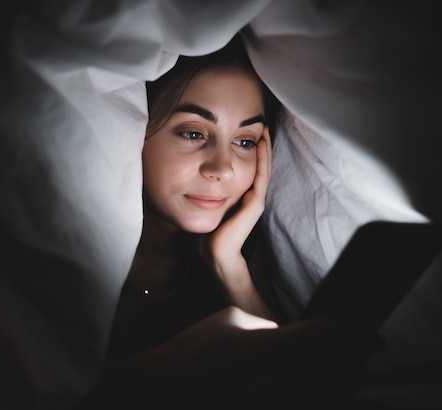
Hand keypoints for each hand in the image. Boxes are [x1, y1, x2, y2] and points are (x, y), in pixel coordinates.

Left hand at [200, 127, 271, 278]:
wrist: (213, 254)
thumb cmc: (204, 233)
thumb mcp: (198, 204)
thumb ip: (197, 190)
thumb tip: (179, 174)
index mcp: (237, 194)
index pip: (244, 165)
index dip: (244, 147)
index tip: (240, 128)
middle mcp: (248, 195)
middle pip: (256, 163)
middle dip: (256, 142)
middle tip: (259, 122)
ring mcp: (254, 199)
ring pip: (262, 166)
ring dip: (264, 147)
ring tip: (264, 127)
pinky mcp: (255, 204)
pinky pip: (261, 175)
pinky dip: (263, 158)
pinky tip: (261, 143)